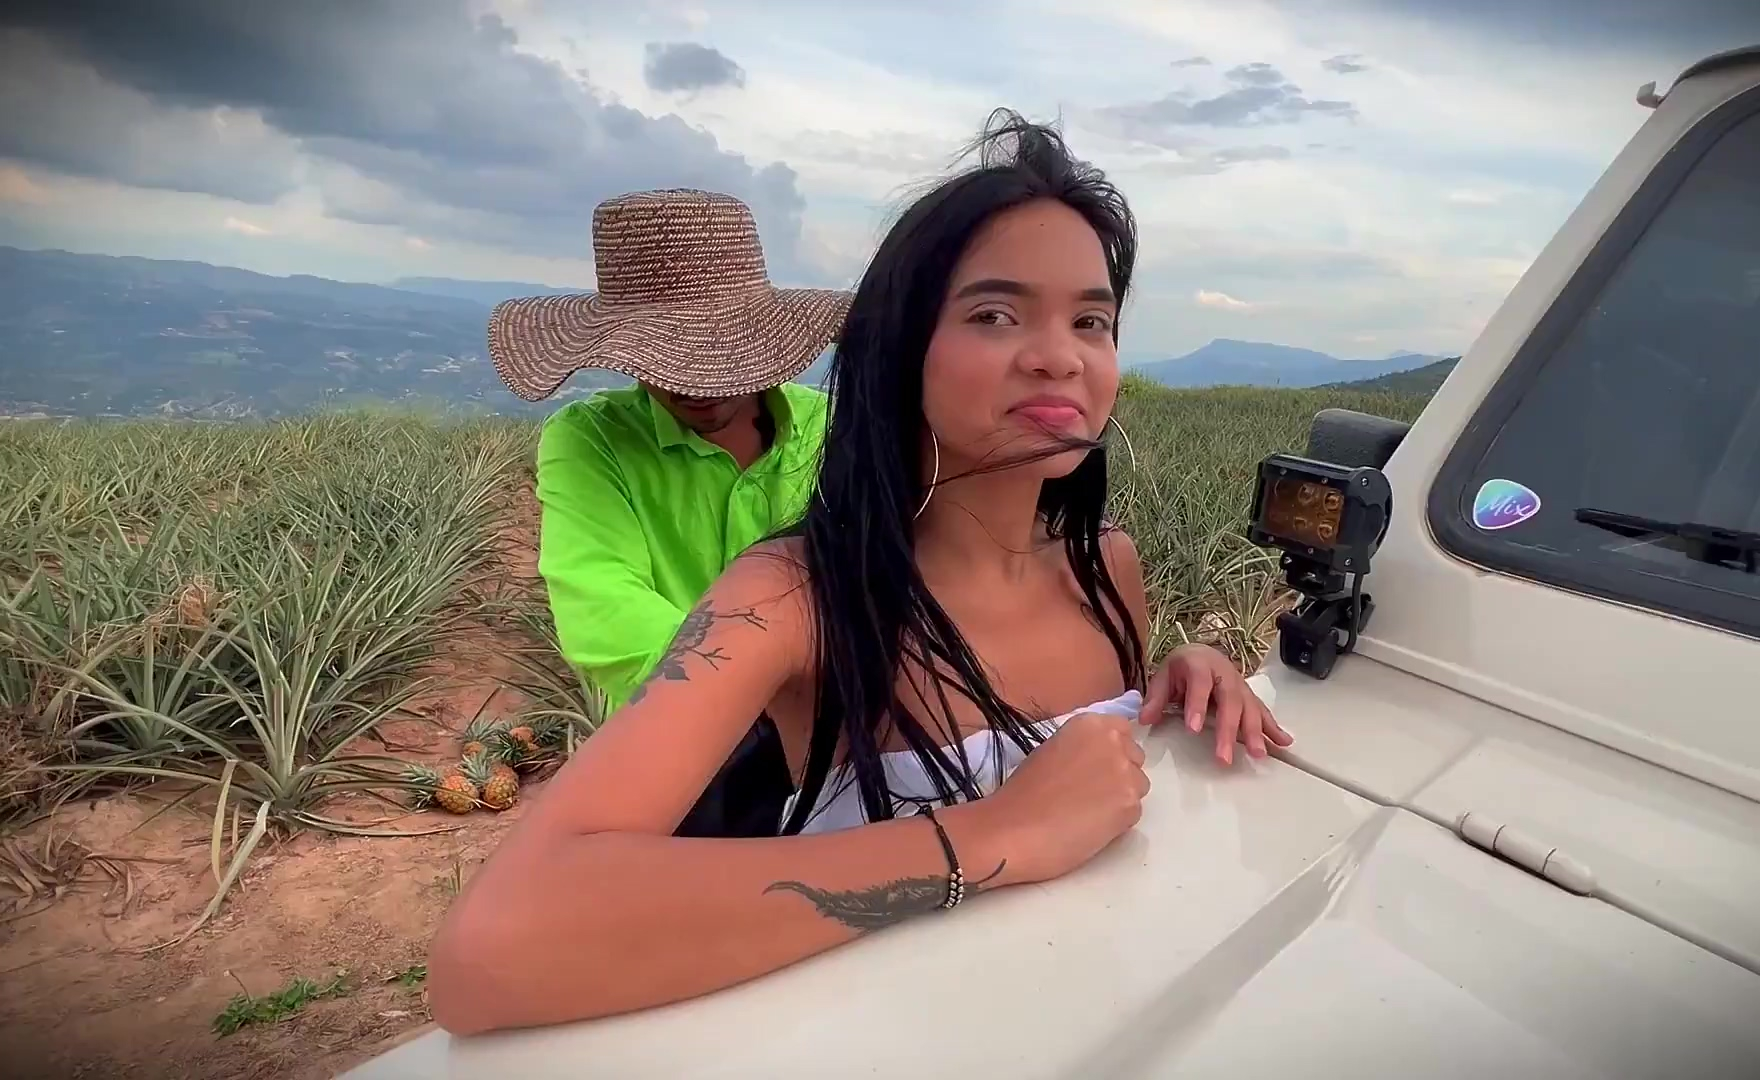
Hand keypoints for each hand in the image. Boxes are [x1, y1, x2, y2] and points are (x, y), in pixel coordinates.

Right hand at [973, 711, 1149, 886]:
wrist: (1014, 829)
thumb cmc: (1023, 791)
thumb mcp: (1052, 750)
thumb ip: (1082, 747)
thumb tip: (1096, 760)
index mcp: (1091, 723)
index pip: (1122, 730)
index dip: (1110, 750)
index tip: (1094, 766)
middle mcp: (1114, 742)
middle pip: (1135, 757)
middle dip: (1119, 773)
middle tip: (1091, 792)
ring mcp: (1126, 774)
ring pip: (1138, 785)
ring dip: (1121, 797)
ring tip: (1089, 812)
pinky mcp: (1131, 806)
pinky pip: (1133, 812)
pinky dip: (1117, 821)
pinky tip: (1090, 827)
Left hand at [1142, 643, 1291, 765]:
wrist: (1201, 653)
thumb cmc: (1181, 668)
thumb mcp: (1163, 676)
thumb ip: (1155, 697)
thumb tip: (1145, 719)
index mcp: (1199, 665)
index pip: (1199, 684)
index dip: (1197, 705)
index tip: (1193, 729)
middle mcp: (1224, 674)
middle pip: (1230, 701)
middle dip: (1229, 730)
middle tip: (1224, 757)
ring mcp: (1240, 686)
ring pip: (1250, 708)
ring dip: (1256, 732)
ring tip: (1258, 754)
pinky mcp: (1249, 697)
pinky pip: (1263, 712)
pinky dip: (1274, 728)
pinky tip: (1284, 743)